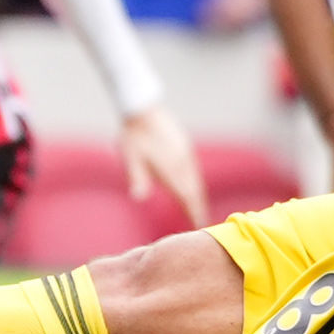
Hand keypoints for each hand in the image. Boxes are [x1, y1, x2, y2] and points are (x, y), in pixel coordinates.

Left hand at [120, 108, 209, 225]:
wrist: (142, 109)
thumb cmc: (133, 136)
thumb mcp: (130, 158)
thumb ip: (137, 177)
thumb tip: (138, 197)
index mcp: (171, 167)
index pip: (186, 195)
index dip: (194, 211)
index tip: (199, 225)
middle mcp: (182, 162)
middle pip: (195, 190)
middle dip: (199, 207)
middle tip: (203, 223)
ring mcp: (185, 153)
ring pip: (196, 179)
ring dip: (198, 195)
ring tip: (199, 208)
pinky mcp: (184, 146)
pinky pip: (194, 169)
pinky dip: (195, 182)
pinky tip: (192, 186)